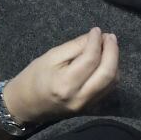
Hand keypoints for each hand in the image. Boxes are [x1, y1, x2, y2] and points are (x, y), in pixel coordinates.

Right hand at [2, 26, 118, 124]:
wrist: (25, 105)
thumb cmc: (34, 77)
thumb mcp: (51, 56)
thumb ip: (75, 46)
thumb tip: (96, 35)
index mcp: (65, 84)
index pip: (91, 59)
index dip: (97, 41)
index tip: (97, 30)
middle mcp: (79, 98)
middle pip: (108, 72)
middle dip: (113, 51)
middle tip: (109, 36)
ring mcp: (86, 106)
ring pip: (112, 82)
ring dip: (114, 61)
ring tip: (109, 46)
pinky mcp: (90, 109)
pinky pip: (108, 89)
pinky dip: (111, 73)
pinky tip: (106, 61)